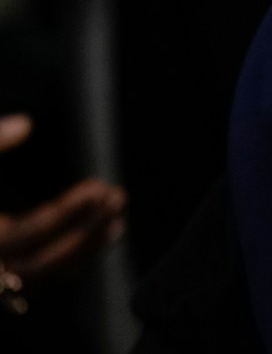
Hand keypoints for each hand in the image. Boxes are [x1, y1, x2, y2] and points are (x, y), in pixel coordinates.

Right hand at [0, 115, 124, 295]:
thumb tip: (27, 123)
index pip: (27, 233)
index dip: (66, 214)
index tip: (98, 189)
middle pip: (39, 264)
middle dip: (83, 236)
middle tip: (117, 201)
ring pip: (37, 275)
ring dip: (80, 251)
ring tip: (115, 223)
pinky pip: (30, 275)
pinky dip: (63, 260)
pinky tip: (91, 238)